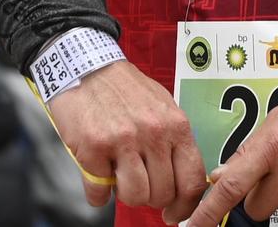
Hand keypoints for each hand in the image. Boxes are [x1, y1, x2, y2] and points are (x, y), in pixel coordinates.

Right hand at [46, 60, 207, 222]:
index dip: (185, 206)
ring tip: (118, 174)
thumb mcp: (160, 106)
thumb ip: (172, 140)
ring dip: (124, 194)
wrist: (84, 65)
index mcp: (175, 124)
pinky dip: (96, 191)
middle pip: (162, 193)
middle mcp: (152, 133)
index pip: (192, 180)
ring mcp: (122, 141)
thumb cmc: (122, 88)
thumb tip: (181, 181)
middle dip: (150, 196)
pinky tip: (97, 172)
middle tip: (139, 182)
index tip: (174, 214)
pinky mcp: (93, 147)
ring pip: (134, 197)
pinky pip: (99, 192)